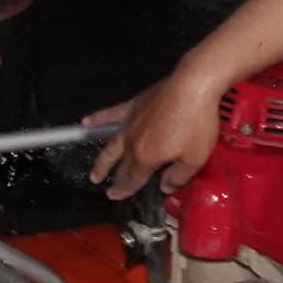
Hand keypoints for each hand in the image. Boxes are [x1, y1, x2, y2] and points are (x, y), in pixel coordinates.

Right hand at [89, 75, 224, 195]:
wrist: (194, 86)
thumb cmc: (197, 124)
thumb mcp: (195, 158)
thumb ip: (178, 176)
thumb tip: (165, 187)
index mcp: (147, 158)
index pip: (133, 179)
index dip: (124, 190)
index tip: (114, 196)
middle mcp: (133, 143)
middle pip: (122, 165)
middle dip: (115, 179)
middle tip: (107, 190)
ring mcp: (131, 122)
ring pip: (111, 145)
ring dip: (102, 161)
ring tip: (94, 173)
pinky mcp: (134, 105)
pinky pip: (111, 114)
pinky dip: (98, 119)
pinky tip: (86, 122)